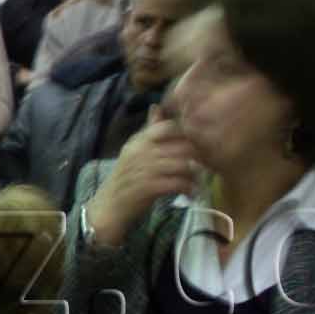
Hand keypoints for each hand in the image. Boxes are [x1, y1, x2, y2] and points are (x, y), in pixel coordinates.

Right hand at [87, 119, 203, 245]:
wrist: (109, 206)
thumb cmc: (126, 177)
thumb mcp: (134, 150)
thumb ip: (149, 130)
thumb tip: (156, 106)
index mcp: (138, 141)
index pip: (168, 127)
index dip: (187, 134)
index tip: (196, 145)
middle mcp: (140, 152)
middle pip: (181, 147)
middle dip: (197, 157)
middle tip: (205, 165)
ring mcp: (144, 169)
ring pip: (183, 165)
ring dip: (194, 175)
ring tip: (197, 180)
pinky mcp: (149, 188)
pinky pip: (178, 183)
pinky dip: (188, 188)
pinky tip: (190, 192)